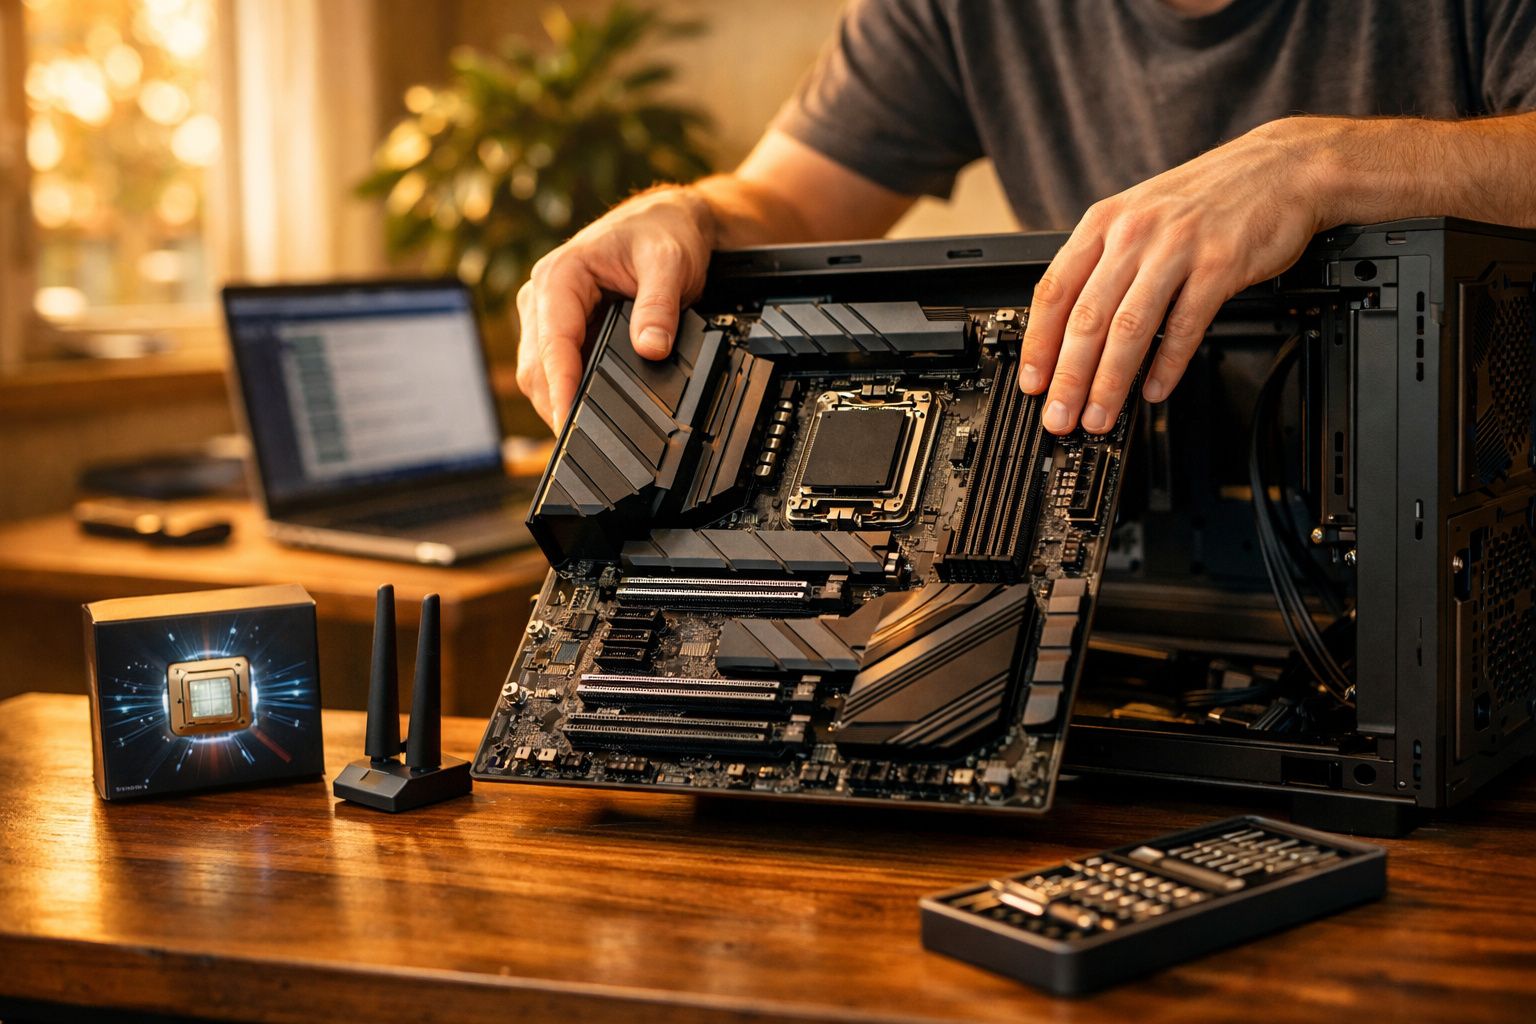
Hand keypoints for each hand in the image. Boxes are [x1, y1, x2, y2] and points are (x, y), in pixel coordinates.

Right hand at [515, 186, 714, 429]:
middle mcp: (541, 296)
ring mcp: (545, 315)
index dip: (561, 388)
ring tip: (591, 429)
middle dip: (557, 404)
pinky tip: (588, 407)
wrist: (664, 221)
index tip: (571, 421)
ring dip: (559, 401)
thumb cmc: (661, 233)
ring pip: (538, 374)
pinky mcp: (557, 329)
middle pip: (536, 368)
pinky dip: (567, 390)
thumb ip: (659, 307)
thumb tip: (651, 349)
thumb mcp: (670, 263)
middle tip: (588, 442)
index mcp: (559, 276)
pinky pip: (552, 369)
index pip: (552, 344)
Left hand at [1019, 117, 1335, 433]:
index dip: (1038, 343)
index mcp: (1104, 223)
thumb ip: (1104, 263)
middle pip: (1088, 318)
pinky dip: (1166, 365)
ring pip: (1130, 327)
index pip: (1054, 290)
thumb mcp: (1139, 214)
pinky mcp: (1220, 264)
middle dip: (1069, 377)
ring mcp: (1177, 248)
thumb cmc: (1206, 197)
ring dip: (1110, 381)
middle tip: (1060, 416)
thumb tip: (1071, 328)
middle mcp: (1134, 233)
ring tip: (1100, 415)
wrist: (1282, 167)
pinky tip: (1154, 391)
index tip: (1031, 383)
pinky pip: (1185, 326)